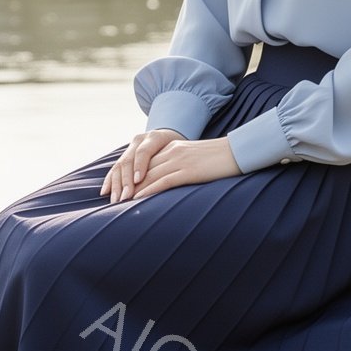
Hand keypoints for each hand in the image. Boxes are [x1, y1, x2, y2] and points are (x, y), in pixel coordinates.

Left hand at [101, 129, 239, 202]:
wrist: (238, 152)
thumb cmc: (219, 160)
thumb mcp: (194, 159)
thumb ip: (180, 166)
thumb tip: (169, 179)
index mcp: (172, 147)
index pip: (145, 163)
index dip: (129, 176)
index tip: (117, 189)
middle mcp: (172, 151)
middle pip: (142, 169)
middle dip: (126, 185)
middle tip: (112, 199)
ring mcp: (179, 160)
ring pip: (148, 175)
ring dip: (132, 190)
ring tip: (119, 203)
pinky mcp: (188, 171)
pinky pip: (163, 181)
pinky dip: (148, 190)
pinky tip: (138, 199)